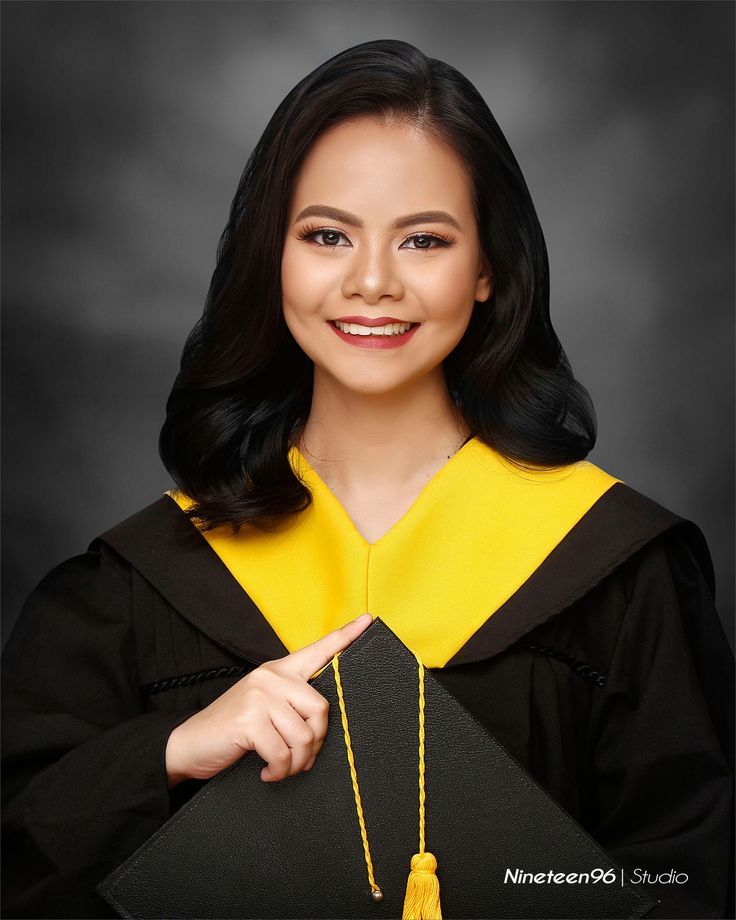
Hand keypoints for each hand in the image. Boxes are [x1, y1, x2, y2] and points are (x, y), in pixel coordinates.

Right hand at [165, 613, 372, 786]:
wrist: (188, 745)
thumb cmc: (231, 730)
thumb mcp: (262, 707)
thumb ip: (289, 704)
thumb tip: (319, 725)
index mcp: (279, 671)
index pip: (318, 649)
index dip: (346, 636)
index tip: (368, 620)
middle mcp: (271, 677)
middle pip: (321, 708)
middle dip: (316, 742)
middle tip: (300, 759)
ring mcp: (259, 697)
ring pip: (304, 736)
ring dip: (296, 763)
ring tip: (281, 768)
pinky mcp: (249, 721)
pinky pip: (284, 753)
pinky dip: (279, 771)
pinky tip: (267, 772)